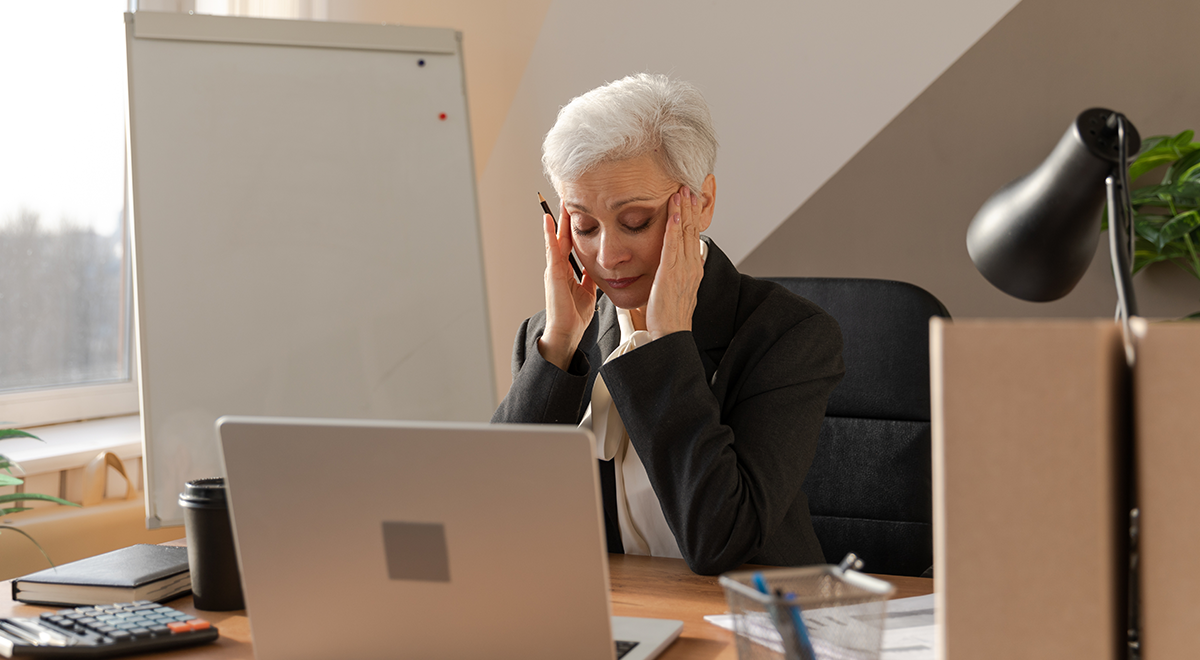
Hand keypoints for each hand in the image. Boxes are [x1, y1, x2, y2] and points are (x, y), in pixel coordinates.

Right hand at [538, 205, 595, 369]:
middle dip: (565, 218)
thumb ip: (589, 277)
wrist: (567, 333)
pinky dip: (549, 234)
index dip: (574, 227)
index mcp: (566, 271)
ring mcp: (553, 269)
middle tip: (567, 197)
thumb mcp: (587, 291)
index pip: (571, 243)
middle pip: (562, 237)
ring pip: (555, 239)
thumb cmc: (575, 316)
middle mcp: (557, 267)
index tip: (579, 209)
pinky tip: (549, 220)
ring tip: (558, 201)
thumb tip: (595, 266)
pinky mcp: (552, 274)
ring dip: (557, 220)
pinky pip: (551, 250)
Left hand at [645, 186, 704, 339]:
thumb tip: (673, 266)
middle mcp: (691, 266)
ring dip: (683, 210)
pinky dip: (673, 227)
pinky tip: (672, 212)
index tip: (690, 199)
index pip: (693, 236)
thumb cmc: (669, 317)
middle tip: (688, 186)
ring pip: (684, 233)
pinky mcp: (671, 274)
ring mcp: (683, 269)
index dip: (692, 216)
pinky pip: (673, 246)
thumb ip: (676, 275)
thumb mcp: (676, 291)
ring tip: (681, 191)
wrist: (671, 335)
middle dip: (690, 207)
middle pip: (692, 230)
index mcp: (693, 270)